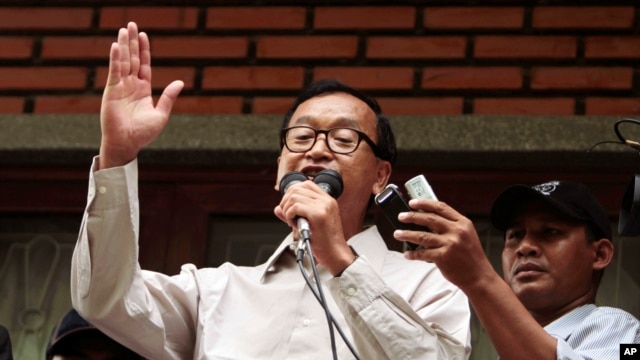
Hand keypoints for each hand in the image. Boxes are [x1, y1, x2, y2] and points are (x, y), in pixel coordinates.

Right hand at [99, 22, 183, 168]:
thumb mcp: (161, 114)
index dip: (144, 50)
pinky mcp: (111, 91)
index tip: (143, 35)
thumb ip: (169, 97)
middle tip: (131, 24)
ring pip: (123, 61)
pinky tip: (117, 46)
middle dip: (132, 42)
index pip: (144, 65)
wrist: (127, 143)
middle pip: (132, 58)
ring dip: (123, 45)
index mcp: (143, 89)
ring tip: (124, 29)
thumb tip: (180, 82)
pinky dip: (115, 59)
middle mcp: (130, 85)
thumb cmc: (143, 133)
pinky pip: (114, 71)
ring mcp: (120, 87)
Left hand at [274, 181, 354, 275]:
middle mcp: (326, 200)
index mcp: (327, 200)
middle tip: (288, 215)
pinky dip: (289, 215)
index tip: (289, 206)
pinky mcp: (319, 215)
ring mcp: (324, 206)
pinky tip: (293, 224)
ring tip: (292, 221)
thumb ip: (294, 213)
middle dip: (286, 201)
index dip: (292, 193)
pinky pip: (295, 207)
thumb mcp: (309, 223)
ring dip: (287, 210)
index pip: (306, 184)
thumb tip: (278, 209)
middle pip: (297, 188)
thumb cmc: (325, 242)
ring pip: (294, 197)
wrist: (335, 254)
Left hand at [394, 198, 496, 289]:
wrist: (479, 276)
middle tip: (401, 216)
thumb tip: (428, 218)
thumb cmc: (471, 256)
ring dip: (407, 234)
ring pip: (422, 236)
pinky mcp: (443, 257)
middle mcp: (457, 231)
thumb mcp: (467, 235)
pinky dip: (413, 254)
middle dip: (412, 216)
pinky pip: (423, 253)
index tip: (413, 202)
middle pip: (429, 219)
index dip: (424, 203)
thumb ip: (451, 225)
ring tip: (397, 234)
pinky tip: (407, 254)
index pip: (441, 207)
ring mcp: (450, 244)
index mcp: (463, 223)